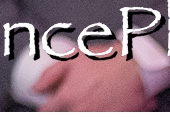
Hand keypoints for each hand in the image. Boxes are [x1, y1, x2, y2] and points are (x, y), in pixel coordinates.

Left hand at [33, 56, 152, 110]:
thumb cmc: (104, 59)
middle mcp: (81, 110)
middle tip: (72, 98)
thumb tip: (35, 88)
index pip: (47, 111)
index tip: (48, 104)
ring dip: (81, 109)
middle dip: (63, 109)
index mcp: (68, 97)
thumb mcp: (71, 59)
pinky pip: (100, 116)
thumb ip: (49, 75)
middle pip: (64, 115)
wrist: (134, 64)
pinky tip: (101, 102)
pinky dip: (98, 111)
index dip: (46, 107)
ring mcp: (98, 116)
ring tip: (88, 98)